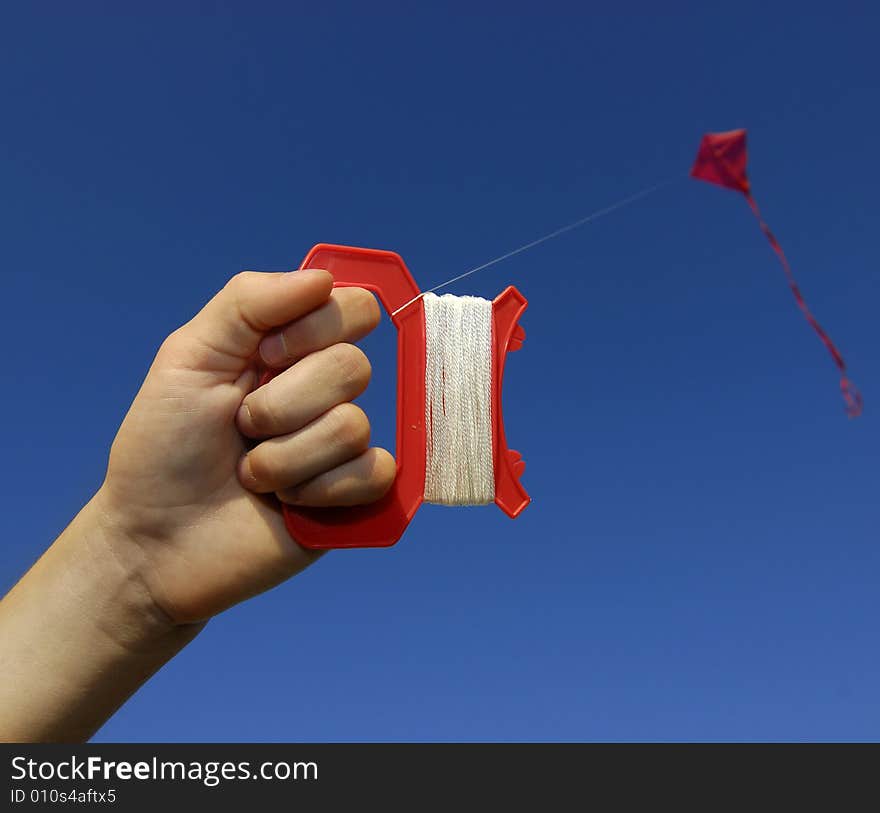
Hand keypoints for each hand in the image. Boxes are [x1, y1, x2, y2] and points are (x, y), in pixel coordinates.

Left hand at [96, 269, 395, 623]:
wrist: (153, 541)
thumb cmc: (163, 448)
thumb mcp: (188, 357)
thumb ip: (249, 303)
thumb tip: (325, 277)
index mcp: (289, 351)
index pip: (352, 307)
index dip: (316, 328)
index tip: (266, 356)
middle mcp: (320, 393)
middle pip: (353, 367)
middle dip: (282, 404)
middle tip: (241, 427)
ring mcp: (339, 447)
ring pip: (353, 426)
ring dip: (285, 457)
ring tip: (251, 476)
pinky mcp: (354, 498)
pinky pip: (373, 474)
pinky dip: (319, 491)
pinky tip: (287, 505)